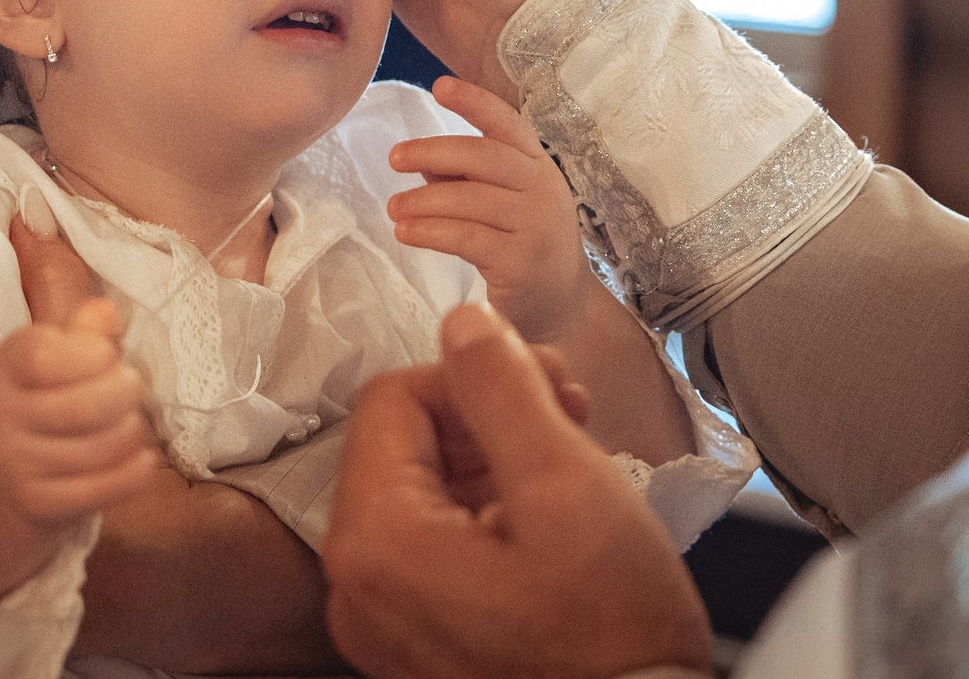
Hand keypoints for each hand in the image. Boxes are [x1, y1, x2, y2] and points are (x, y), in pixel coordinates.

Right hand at [0, 217, 161, 600]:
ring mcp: (17, 462)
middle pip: (97, 398)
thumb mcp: (51, 338)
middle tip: (126, 389)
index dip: (89, 351)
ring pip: (108, 443)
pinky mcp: (39, 505)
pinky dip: (134, 471)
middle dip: (128, 393)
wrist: (16, 490)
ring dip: (132, 434)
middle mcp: (3, 411)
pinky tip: (134, 459)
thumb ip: (56, 284)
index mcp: (9, 361)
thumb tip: (31, 216)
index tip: (102, 351)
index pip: (47, 350)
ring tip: (123, 426)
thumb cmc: (49, 398)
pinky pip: (110, 485)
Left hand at [324, 304, 708, 678]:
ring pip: (420, 496)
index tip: (544, 382)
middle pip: (402, 447)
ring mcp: (381, 626)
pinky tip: (549, 517)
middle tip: (568, 411)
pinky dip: (485, 517)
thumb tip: (462, 322)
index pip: (392, 399)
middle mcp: (356, 589)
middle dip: (485, 415)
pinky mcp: (414, 647)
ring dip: (492, 461)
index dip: (472, 375)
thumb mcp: (566, 483)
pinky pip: (432, 551)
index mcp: (376, 542)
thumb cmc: (612, 631)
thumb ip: (502, 389)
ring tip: (569, 462)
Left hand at [388, 76, 592, 345]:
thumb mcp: (500, 202)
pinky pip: (467, 238)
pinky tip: (405, 231)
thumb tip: (420, 161)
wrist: (561, 304)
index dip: (475, 102)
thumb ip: (465, 179)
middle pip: (485, 156)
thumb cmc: (522, 242)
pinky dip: (429, 231)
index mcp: (538, 165)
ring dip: (423, 200)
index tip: (439, 86)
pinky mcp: (521, 262)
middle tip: (394, 158)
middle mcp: (543, 188)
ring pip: (471, 199)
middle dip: (433, 152)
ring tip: (393, 207)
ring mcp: (536, 225)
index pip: (509, 124)